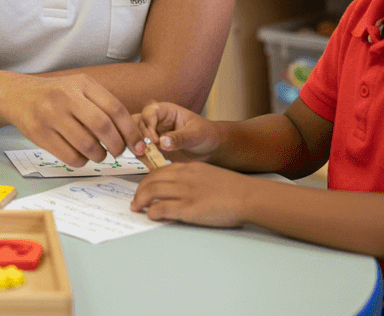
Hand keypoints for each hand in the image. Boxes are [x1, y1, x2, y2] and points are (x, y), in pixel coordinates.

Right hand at [0, 74, 144, 167]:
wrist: (18, 95)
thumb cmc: (57, 95)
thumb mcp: (80, 88)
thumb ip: (104, 106)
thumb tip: (131, 136)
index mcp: (82, 83)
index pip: (115, 110)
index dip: (130, 132)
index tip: (138, 146)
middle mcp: (66, 97)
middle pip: (103, 128)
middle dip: (117, 146)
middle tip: (118, 152)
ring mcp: (51, 115)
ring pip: (87, 146)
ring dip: (100, 155)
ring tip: (99, 153)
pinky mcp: (39, 134)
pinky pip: (70, 157)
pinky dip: (82, 161)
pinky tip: (81, 154)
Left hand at [129, 161, 253, 226]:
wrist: (247, 196)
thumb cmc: (233, 189)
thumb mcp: (209, 175)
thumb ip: (193, 179)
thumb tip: (180, 190)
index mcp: (190, 168)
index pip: (160, 170)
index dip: (148, 180)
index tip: (143, 187)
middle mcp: (184, 177)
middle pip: (151, 180)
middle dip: (139, 190)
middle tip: (135, 200)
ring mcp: (184, 192)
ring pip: (151, 192)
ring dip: (140, 200)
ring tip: (136, 208)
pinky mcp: (187, 208)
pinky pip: (161, 208)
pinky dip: (152, 212)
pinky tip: (150, 216)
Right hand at [134, 101, 220, 161]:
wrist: (209, 149)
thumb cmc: (205, 134)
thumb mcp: (196, 134)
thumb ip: (180, 137)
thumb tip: (163, 142)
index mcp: (166, 111)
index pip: (149, 112)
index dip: (148, 125)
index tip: (155, 140)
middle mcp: (156, 121)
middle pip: (136, 123)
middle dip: (138, 136)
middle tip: (146, 150)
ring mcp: (152, 134)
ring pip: (134, 136)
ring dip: (137, 147)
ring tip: (147, 158)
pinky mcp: (152, 147)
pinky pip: (140, 151)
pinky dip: (142, 158)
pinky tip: (151, 164)